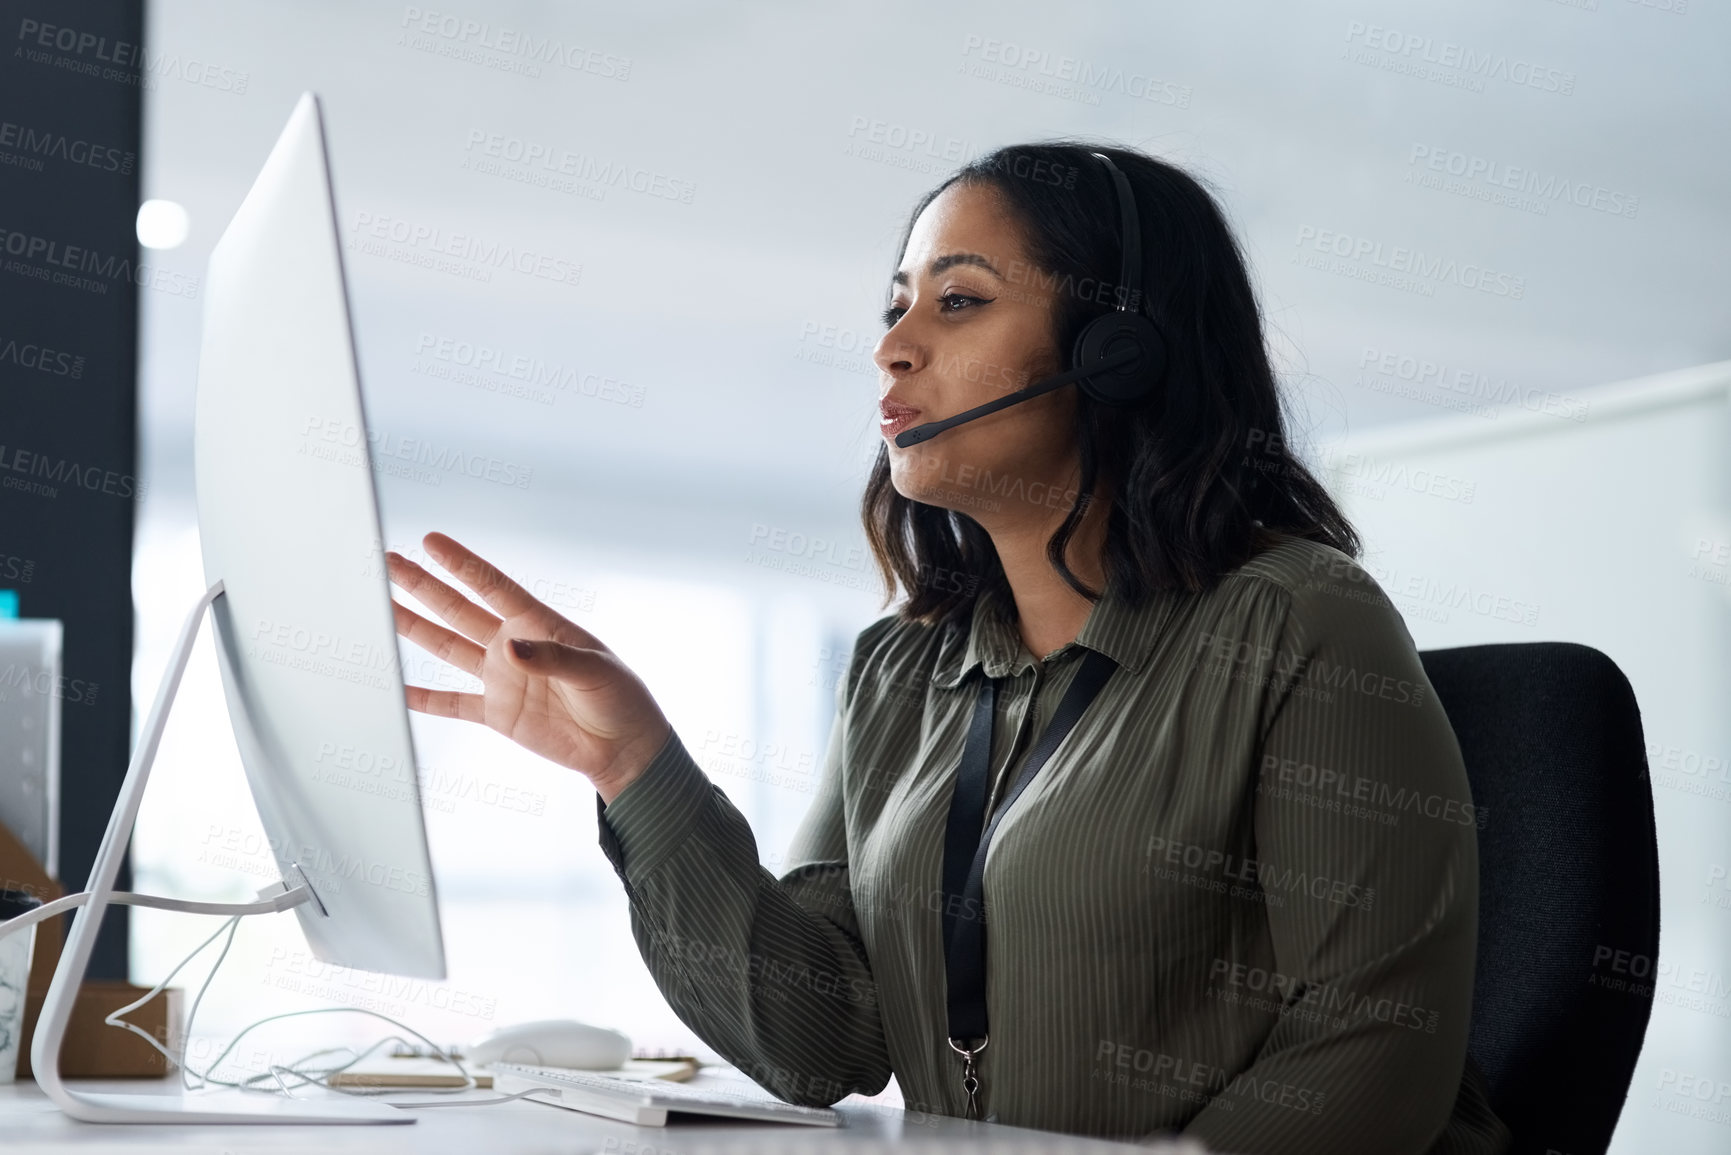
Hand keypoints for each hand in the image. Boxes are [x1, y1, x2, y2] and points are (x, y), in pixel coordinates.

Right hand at [386, 532, 670, 803]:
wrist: (623, 749)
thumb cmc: (620, 699)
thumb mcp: (595, 671)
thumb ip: (551, 658)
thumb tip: (508, 648)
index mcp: (539, 625)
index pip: (493, 587)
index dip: (462, 564)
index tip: (430, 541)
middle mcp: (513, 646)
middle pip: (459, 609)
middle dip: (423, 585)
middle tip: (388, 562)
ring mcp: (501, 679)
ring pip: (447, 647)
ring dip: (414, 627)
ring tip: (382, 605)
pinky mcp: (497, 713)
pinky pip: (453, 703)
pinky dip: (424, 698)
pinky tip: (397, 687)